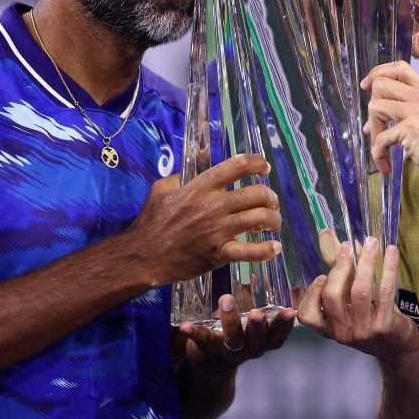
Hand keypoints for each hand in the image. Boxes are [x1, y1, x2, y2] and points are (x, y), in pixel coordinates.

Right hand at [130, 154, 282, 286]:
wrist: (144, 256)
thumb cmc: (150, 223)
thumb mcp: (160, 190)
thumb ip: (178, 178)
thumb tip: (188, 174)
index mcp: (202, 187)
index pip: (237, 166)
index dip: (257, 163)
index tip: (264, 168)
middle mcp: (214, 205)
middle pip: (257, 193)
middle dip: (270, 196)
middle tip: (270, 202)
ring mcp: (219, 230)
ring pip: (259, 218)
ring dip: (273, 219)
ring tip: (273, 223)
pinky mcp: (219, 253)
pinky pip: (249, 251)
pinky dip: (266, 250)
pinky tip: (274, 247)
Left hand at [180, 295, 295, 378]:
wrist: (212, 363)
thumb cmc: (238, 334)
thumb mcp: (249, 321)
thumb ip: (254, 300)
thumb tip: (257, 273)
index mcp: (264, 340)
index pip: (278, 334)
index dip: (284, 324)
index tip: (290, 311)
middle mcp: (251, 348)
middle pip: (257, 338)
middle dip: (258, 324)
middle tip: (258, 312)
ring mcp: (230, 352)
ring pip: (232, 338)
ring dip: (230, 320)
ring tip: (226, 300)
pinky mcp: (209, 351)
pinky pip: (203, 341)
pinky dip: (194, 333)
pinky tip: (186, 325)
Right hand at [297, 230, 418, 362]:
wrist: (398, 349)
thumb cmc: (369, 318)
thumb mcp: (349, 299)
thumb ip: (338, 269)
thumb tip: (327, 234)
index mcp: (328, 326)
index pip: (307, 315)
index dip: (310, 293)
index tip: (321, 274)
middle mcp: (342, 331)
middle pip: (332, 297)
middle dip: (339, 267)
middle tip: (347, 247)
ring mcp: (363, 330)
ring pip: (360, 291)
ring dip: (366, 262)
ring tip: (372, 242)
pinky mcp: (384, 326)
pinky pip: (384, 293)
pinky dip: (388, 268)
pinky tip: (391, 252)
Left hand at [362, 61, 418, 192]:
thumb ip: (406, 109)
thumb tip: (373, 117)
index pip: (399, 68)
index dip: (377, 73)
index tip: (366, 86)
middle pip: (380, 85)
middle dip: (371, 110)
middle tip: (375, 130)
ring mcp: (416, 111)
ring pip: (375, 106)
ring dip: (373, 131)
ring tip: (379, 150)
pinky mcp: (410, 129)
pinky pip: (380, 138)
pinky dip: (378, 154)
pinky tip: (385, 165)